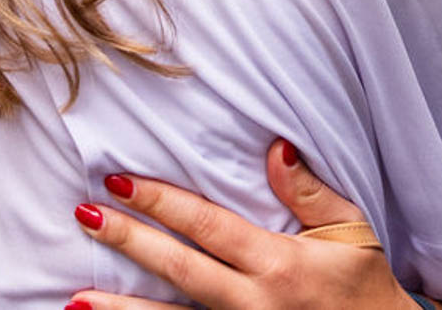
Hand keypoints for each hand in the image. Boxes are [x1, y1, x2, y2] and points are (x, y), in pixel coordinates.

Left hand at [69, 139, 421, 309]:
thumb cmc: (365, 286)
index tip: (119, 181)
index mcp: (279, 263)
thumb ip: (309, 192)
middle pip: (181, 270)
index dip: (162, 203)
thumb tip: (275, 147)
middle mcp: (256, 303)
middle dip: (132, 241)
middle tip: (84, 214)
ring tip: (77, 299)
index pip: (208, 227)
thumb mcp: (350, 232)